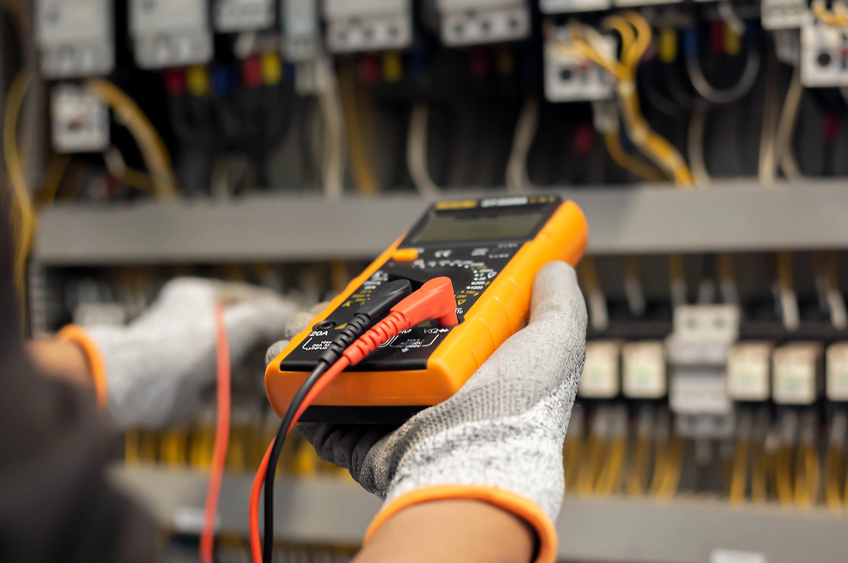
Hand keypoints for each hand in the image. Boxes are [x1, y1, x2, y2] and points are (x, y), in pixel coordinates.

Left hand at [79, 278, 299, 428]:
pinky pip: (224, 393)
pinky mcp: (189, 390)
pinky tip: (261, 404)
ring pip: (234, 366)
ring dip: (257, 376)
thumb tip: (289, 315)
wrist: (137, 386)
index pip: (244, 298)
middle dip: (266, 348)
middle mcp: (193, 326)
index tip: (292, 320)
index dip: (271, 309)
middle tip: (289, 356)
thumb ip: (267, 318)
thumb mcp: (235, 323)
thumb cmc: (176, 345)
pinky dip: (243, 399)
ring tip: (278, 383)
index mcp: (197, 298)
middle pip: (241, 335)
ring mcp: (190, 359)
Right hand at [266, 262, 585, 561]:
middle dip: (350, 316)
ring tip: (301, 324)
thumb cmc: (519, 408)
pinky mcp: (363, 437)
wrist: (475, 455)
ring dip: (316, 346)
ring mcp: (392, 415)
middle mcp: (428, 391)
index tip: (391, 274)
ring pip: (344, 372)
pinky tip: (287, 363)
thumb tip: (555, 268)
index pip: (429, 323)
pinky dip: (299, 390)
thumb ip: (559, 303)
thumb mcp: (555, 343)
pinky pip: (322, 411)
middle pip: (379, 342)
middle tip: (338, 298)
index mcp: (466, 368)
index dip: (408, 296)